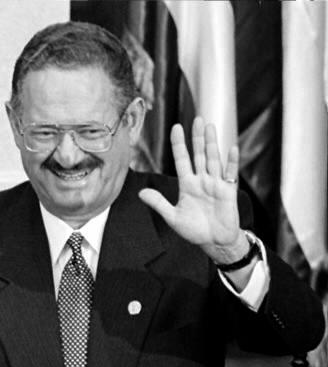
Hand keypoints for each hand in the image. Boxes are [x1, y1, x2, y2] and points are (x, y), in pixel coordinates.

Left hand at [138, 117, 249, 264]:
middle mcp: (202, 181)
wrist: (214, 242)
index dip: (179, 144)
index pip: (182, 160)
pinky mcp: (228, 192)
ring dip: (212, 143)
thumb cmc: (194, 230)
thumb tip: (141, 193)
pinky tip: (231, 148)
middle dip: (197, 138)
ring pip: (213, 159)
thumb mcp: (172, 217)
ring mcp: (216, 184)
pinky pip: (230, 174)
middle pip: (199, 155)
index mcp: (187, 185)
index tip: (176, 127)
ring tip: (210, 126)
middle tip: (196, 119)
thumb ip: (159, 203)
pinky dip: (231, 162)